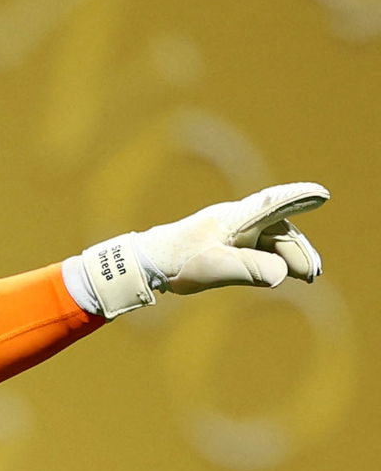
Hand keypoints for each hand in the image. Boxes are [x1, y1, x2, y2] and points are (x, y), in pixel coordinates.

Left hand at [78, 182, 328, 316]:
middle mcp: (239, 220)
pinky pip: (262, 249)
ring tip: (308, 276)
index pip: (273, 205)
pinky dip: (276, 260)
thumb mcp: (214, 267)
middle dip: (300, 250)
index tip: (321, 195)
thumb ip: (249, 269)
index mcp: (236, 218)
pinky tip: (287, 273)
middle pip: (279, 231)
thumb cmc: (178, 261)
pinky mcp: (230, 245)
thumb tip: (281, 275)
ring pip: (273, 241)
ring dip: (292, 257)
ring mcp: (236, 232)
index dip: (297, 199)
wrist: (149, 263)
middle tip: (313, 273)